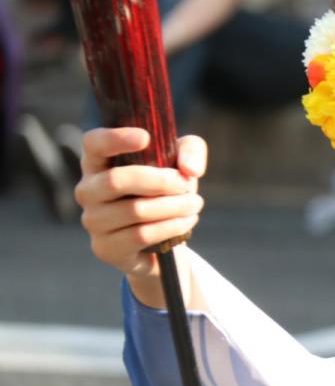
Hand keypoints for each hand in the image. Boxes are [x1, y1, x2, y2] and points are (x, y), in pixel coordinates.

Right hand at [75, 128, 205, 294]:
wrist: (162, 240)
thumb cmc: (166, 191)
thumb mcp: (183, 163)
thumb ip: (191, 151)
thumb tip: (189, 170)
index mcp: (98, 162)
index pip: (93, 143)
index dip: (115, 138)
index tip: (146, 138)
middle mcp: (88, 190)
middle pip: (116, 180)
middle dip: (159, 182)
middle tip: (187, 184)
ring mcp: (93, 220)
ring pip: (134, 210)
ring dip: (173, 206)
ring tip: (195, 204)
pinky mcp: (105, 247)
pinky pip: (141, 235)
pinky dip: (170, 227)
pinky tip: (187, 221)